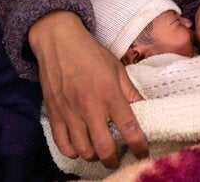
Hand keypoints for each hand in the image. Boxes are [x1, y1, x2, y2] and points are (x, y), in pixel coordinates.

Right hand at [28, 10, 147, 167]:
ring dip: (94, 156)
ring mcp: (70, 112)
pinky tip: (80, 147)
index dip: (138, 146)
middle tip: (119, 158)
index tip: (142, 153)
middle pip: (104, 148)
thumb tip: (145, 108)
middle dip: (114, 160)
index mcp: (110, 94)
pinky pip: (63, 144)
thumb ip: (130, 91)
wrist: (58, 41)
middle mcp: (90, 107)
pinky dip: (73, 152)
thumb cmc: (90, 52)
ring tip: (100, 150)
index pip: (129, 128)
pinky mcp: (54, 114)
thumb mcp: (116, 68)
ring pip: (83, 151)